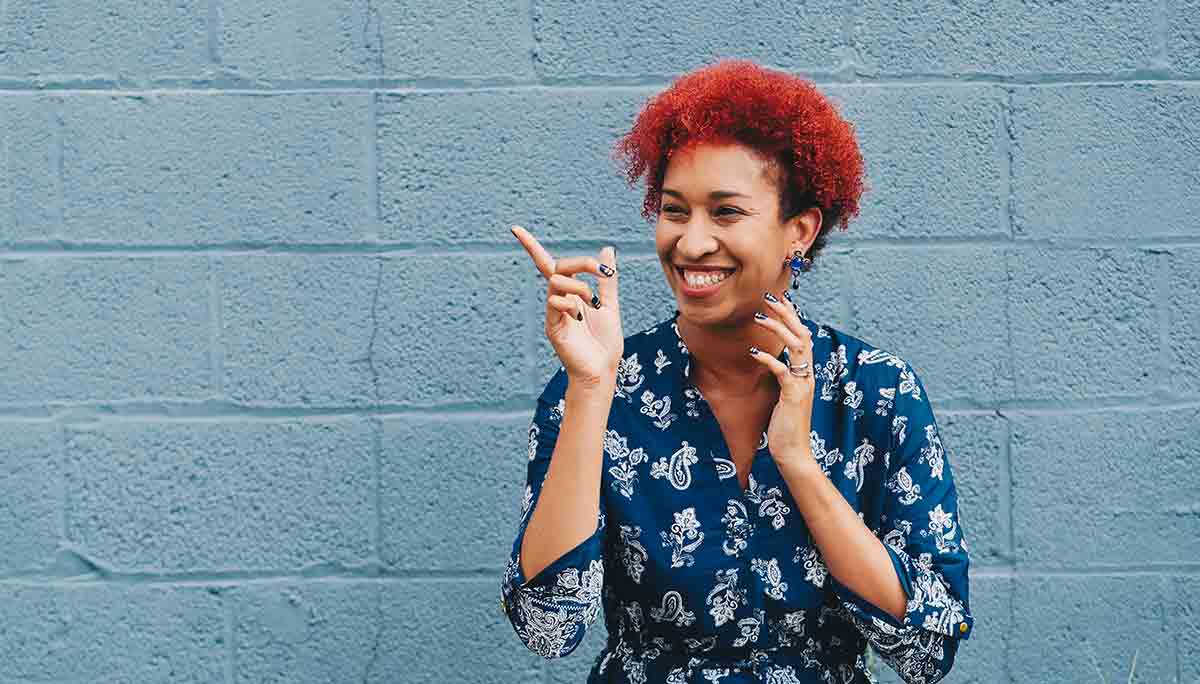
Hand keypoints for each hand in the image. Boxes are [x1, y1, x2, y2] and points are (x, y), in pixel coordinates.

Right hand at [511, 225, 623, 385]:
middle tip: (602, 271)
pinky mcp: (552, 327)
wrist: (603, 369)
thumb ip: (607, 278)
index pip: (548, 265)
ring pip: (556, 281)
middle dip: (581, 263)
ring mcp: (553, 313)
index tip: (515, 228)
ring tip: (592, 303)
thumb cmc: (605, 342)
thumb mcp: (610, 304)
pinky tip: (580, 318)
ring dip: (579, 286)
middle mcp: (558, 301)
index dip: (531, 246)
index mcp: (570, 294)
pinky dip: (571, 304)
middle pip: (557, 267)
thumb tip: (607, 250)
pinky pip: (555, 303)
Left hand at [748, 291, 816, 468]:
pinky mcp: (793, 396)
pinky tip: (754, 352)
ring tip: (760, 316)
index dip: (792, 316)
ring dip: (778, 329)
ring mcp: (803, 385)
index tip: (779, 299)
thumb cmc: (785, 425)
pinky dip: (770, 359)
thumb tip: (773, 360)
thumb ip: (782, 376)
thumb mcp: (784, 395)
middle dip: (786, 313)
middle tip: (769, 296)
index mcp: (806, 373)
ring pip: (796, 347)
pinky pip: (783, 372)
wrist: (793, 452)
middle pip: (802, 334)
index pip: (802, 336)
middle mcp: (808, 375)